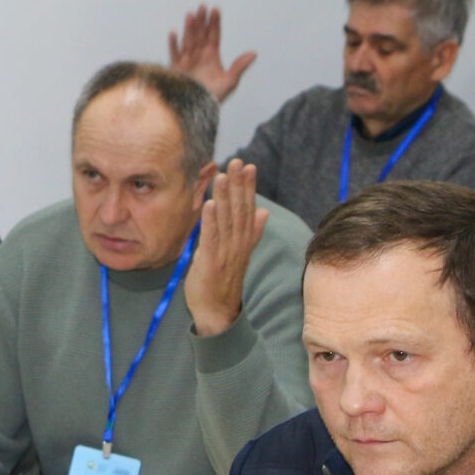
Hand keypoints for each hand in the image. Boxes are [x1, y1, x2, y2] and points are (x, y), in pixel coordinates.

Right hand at [166, 5, 255, 102]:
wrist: (197, 110)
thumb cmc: (214, 96)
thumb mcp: (230, 81)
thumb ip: (239, 66)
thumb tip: (254, 53)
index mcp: (212, 55)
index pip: (214, 35)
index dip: (215, 23)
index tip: (215, 10)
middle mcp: (199, 55)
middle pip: (200, 34)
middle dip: (201, 20)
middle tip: (203, 6)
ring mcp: (187, 60)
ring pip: (188, 40)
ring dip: (189, 28)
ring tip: (191, 15)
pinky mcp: (176, 68)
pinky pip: (174, 53)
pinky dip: (173, 44)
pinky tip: (174, 32)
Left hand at [183, 159, 266, 336]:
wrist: (217, 312)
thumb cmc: (224, 281)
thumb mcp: (239, 253)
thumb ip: (251, 232)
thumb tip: (264, 211)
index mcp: (244, 240)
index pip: (248, 208)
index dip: (248, 187)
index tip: (248, 166)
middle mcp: (238, 244)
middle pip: (240, 210)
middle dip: (238, 185)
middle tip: (237, 162)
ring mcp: (226, 253)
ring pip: (227, 220)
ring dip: (225, 196)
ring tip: (223, 175)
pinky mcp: (212, 262)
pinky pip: (212, 238)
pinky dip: (211, 221)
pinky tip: (210, 204)